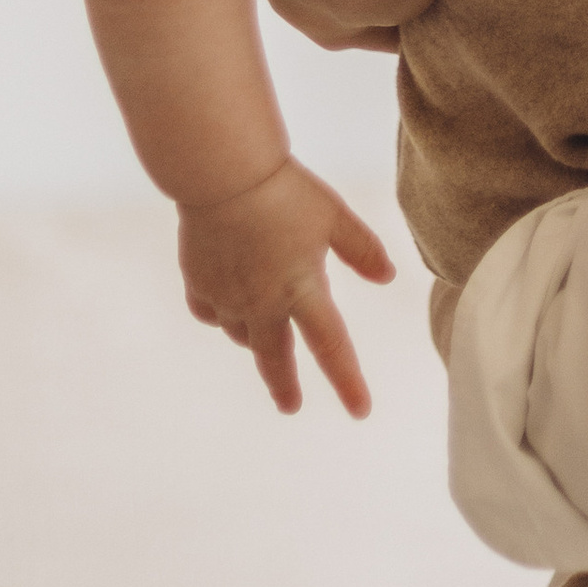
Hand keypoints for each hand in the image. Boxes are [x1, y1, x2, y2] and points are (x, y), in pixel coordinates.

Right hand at [179, 154, 394, 416]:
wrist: (223, 175)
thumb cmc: (285, 191)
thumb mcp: (334, 216)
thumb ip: (362, 250)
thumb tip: (389, 277)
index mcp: (301, 289)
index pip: (332, 347)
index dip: (348, 382)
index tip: (361, 411)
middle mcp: (262, 303)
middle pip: (275, 358)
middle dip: (284, 385)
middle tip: (291, 406)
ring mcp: (226, 297)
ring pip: (242, 335)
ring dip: (257, 340)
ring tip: (266, 335)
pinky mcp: (199, 283)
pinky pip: (211, 313)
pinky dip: (222, 315)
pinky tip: (228, 306)